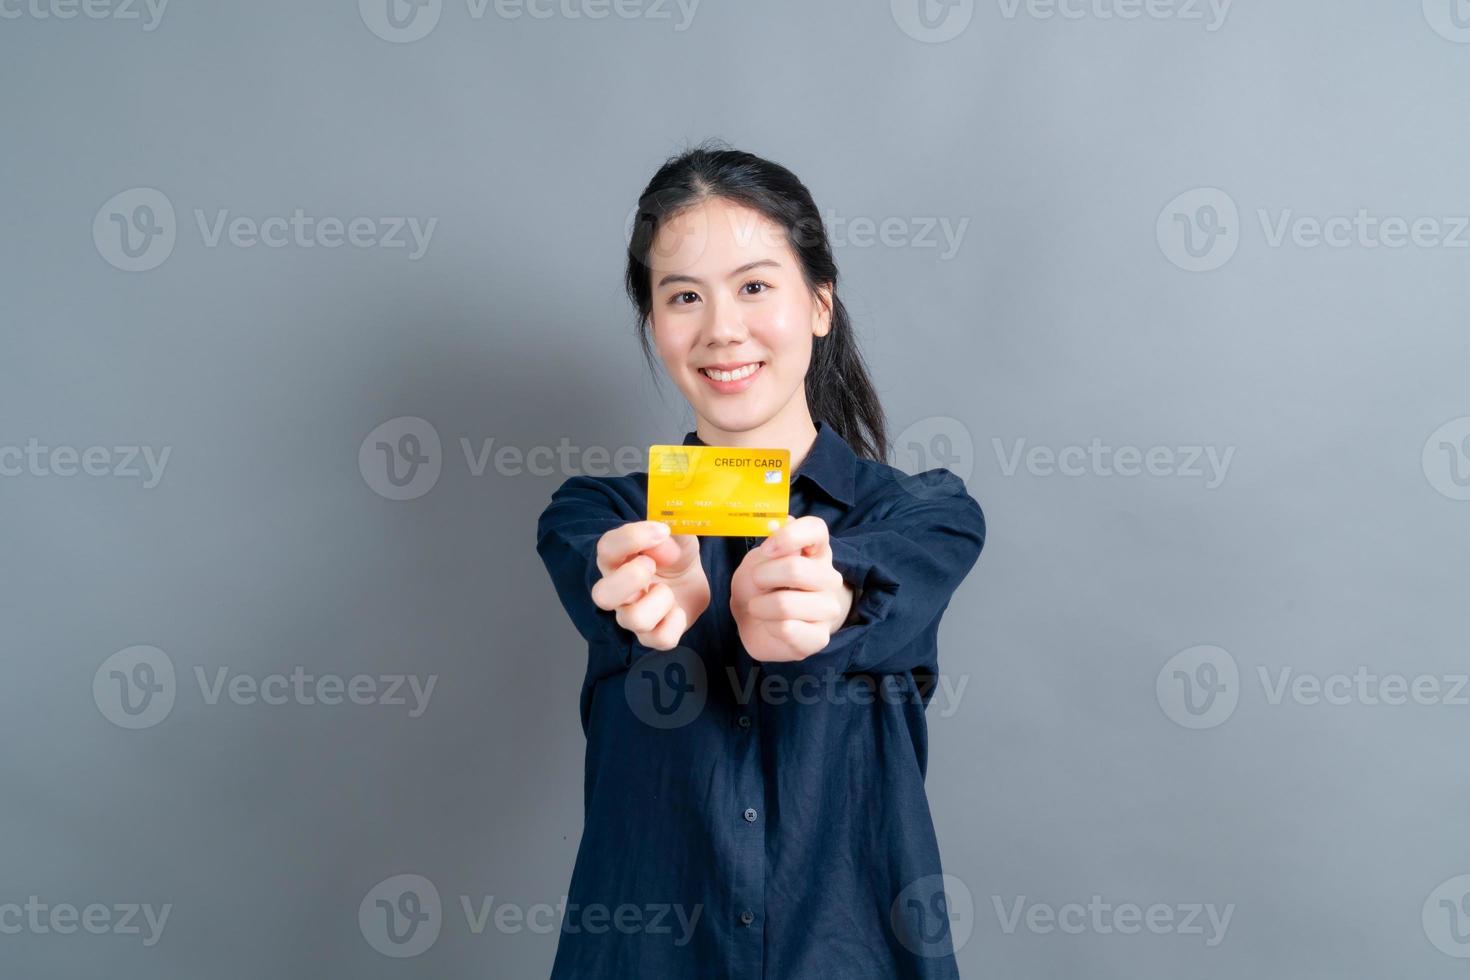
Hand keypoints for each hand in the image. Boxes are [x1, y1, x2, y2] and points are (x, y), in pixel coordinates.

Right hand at [591, 521, 708, 650]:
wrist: (691, 580)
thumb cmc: (674, 554)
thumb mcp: (678, 535)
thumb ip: (672, 531)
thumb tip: (662, 536)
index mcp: (616, 560)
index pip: (606, 548)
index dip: (632, 538)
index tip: (662, 531)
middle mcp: (616, 591)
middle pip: (602, 595)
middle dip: (632, 577)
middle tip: (652, 565)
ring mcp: (630, 616)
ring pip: (633, 619)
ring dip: (661, 599)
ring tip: (669, 590)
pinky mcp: (651, 636)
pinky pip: (660, 638)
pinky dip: (676, 622)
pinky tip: (678, 610)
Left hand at [730, 515, 854, 662]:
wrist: (754, 623)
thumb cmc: (759, 585)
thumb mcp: (757, 560)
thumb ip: (771, 543)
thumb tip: (780, 523)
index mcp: (816, 550)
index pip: (816, 529)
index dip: (788, 536)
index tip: (765, 549)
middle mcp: (829, 577)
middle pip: (795, 569)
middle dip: (761, 577)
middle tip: (756, 583)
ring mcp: (828, 609)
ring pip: (785, 604)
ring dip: (760, 606)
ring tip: (760, 607)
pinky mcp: (820, 637)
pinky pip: (787, 630)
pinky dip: (768, 627)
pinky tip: (771, 626)